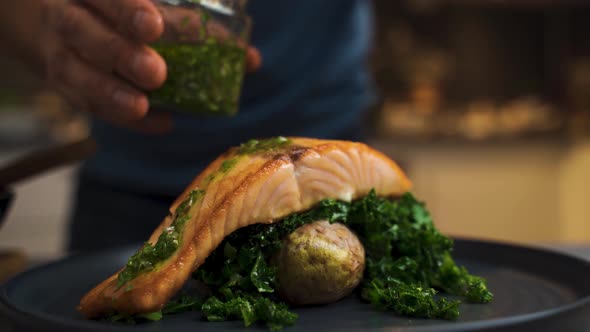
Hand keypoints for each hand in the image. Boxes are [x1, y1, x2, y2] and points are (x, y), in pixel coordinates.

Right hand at [40, 0, 260, 133]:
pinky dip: (118, 117)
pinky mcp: (62, 84)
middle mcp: (67, 15)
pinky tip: (155, 123)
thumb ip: (195, 30)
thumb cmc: (124, 17)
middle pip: (79, 29)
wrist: (68, 30)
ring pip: (71, 70)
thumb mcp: (151, 12)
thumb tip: (251, 60)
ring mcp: (58, 52)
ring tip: (140, 107)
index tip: (154, 27)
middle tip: (156, 74)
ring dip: (108, 92)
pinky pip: (83, 102)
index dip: (124, 9)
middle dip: (117, 52)